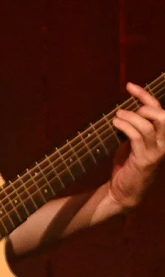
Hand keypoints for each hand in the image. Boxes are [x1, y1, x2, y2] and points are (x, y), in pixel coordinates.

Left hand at [108, 83, 164, 209]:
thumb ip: (133, 127)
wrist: (124, 191)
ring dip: (130, 116)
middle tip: (129, 107)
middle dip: (146, 105)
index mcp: (162, 138)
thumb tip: (124, 108)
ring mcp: (157, 152)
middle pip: (163, 116)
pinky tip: (115, 124)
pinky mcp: (145, 160)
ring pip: (148, 125)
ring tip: (117, 117)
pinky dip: (125, 126)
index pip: (161, 111)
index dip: (146, 96)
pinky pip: (137, 137)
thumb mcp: (132, 142)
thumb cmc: (127, 164)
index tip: (129, 86)